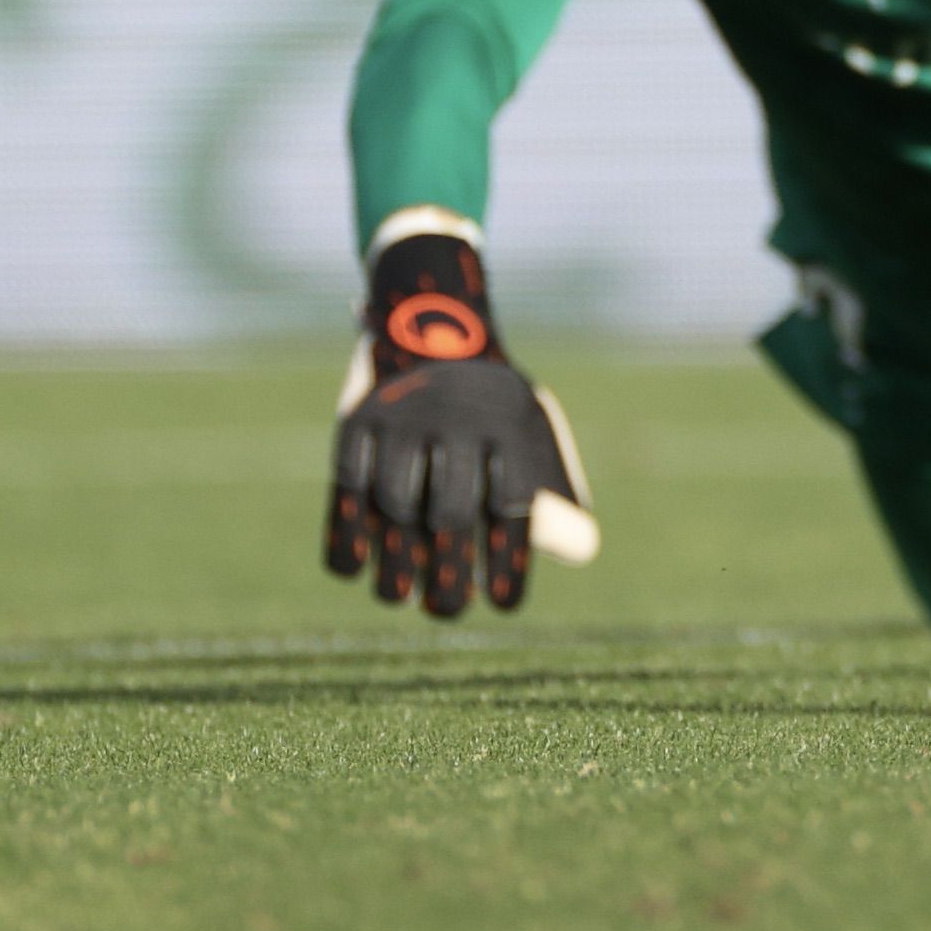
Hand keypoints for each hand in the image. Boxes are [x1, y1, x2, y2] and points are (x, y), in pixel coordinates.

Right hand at [322, 237, 598, 617]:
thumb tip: (584, 550)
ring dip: (394, 562)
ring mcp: (404, 416)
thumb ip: (556, 489)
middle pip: (451, 514)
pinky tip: (352, 569)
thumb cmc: (495, 405)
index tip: (502, 606)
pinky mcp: (358, 419)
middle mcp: (459, 418)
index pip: (513, 508)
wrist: (434, 319)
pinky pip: (348, 484)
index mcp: (511, 424)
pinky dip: (345, 532)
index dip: (507, 563)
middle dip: (447, 576)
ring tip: (398, 597)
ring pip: (397, 503)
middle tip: (444, 610)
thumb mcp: (535, 431)